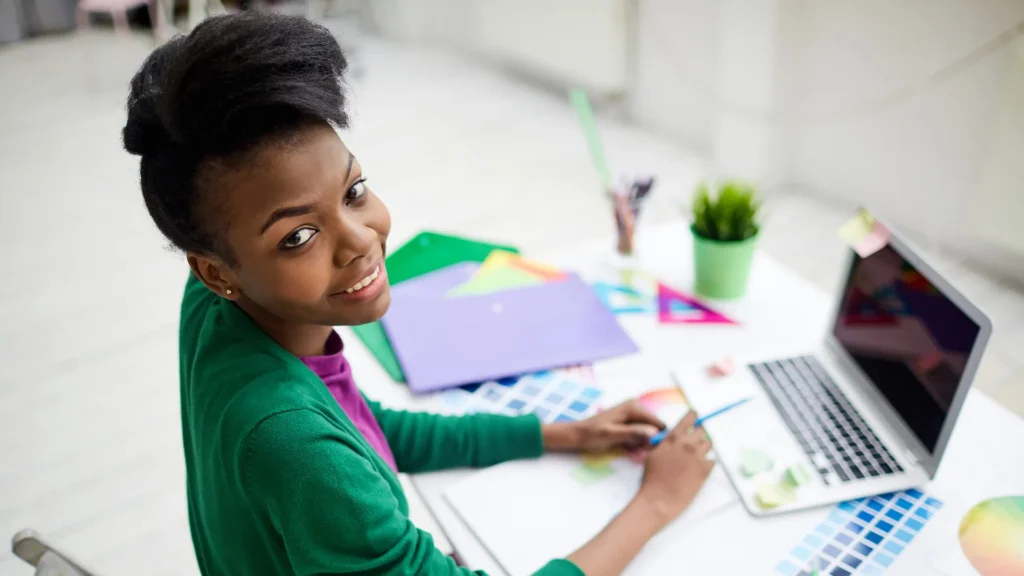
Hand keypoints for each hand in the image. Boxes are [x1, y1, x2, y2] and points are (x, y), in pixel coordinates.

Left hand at [542, 400, 663, 452]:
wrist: (578, 434)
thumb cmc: (592, 435)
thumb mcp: (612, 435)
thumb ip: (633, 433)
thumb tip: (653, 433)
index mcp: (633, 407)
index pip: (659, 424)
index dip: (657, 438)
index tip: (646, 449)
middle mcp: (636, 407)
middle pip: (655, 428)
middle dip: (649, 441)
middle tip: (636, 449)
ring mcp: (633, 413)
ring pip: (648, 432)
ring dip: (642, 443)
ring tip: (629, 448)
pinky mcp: (629, 421)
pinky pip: (641, 433)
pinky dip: (636, 442)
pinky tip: (626, 445)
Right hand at [635, 411, 714, 526]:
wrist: (659, 499)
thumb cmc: (652, 478)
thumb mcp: (653, 455)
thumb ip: (664, 444)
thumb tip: (672, 439)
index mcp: (673, 438)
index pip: (689, 418)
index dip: (693, 417)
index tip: (695, 417)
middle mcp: (687, 444)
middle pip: (702, 432)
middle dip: (698, 437)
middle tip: (692, 446)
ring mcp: (698, 456)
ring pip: (708, 445)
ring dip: (703, 449)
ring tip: (694, 459)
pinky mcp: (705, 470)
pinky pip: (712, 461)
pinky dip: (706, 464)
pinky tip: (697, 471)